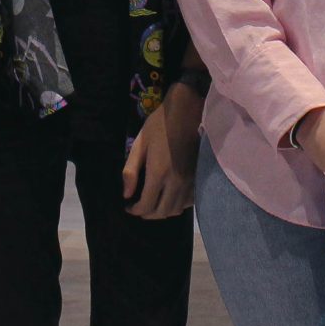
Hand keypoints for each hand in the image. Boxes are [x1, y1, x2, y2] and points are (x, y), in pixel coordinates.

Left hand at [123, 88, 203, 218]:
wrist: (187, 111)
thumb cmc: (159, 125)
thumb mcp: (139, 144)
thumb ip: (131, 171)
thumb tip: (126, 194)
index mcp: (159, 174)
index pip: (146, 205)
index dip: (135, 210)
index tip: (128, 206)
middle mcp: (176, 182)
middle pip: (162, 212)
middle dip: (148, 214)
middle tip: (138, 208)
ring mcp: (190, 180)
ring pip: (177, 209)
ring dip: (163, 211)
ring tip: (153, 203)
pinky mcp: (198, 176)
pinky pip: (188, 201)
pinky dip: (178, 204)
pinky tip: (170, 196)